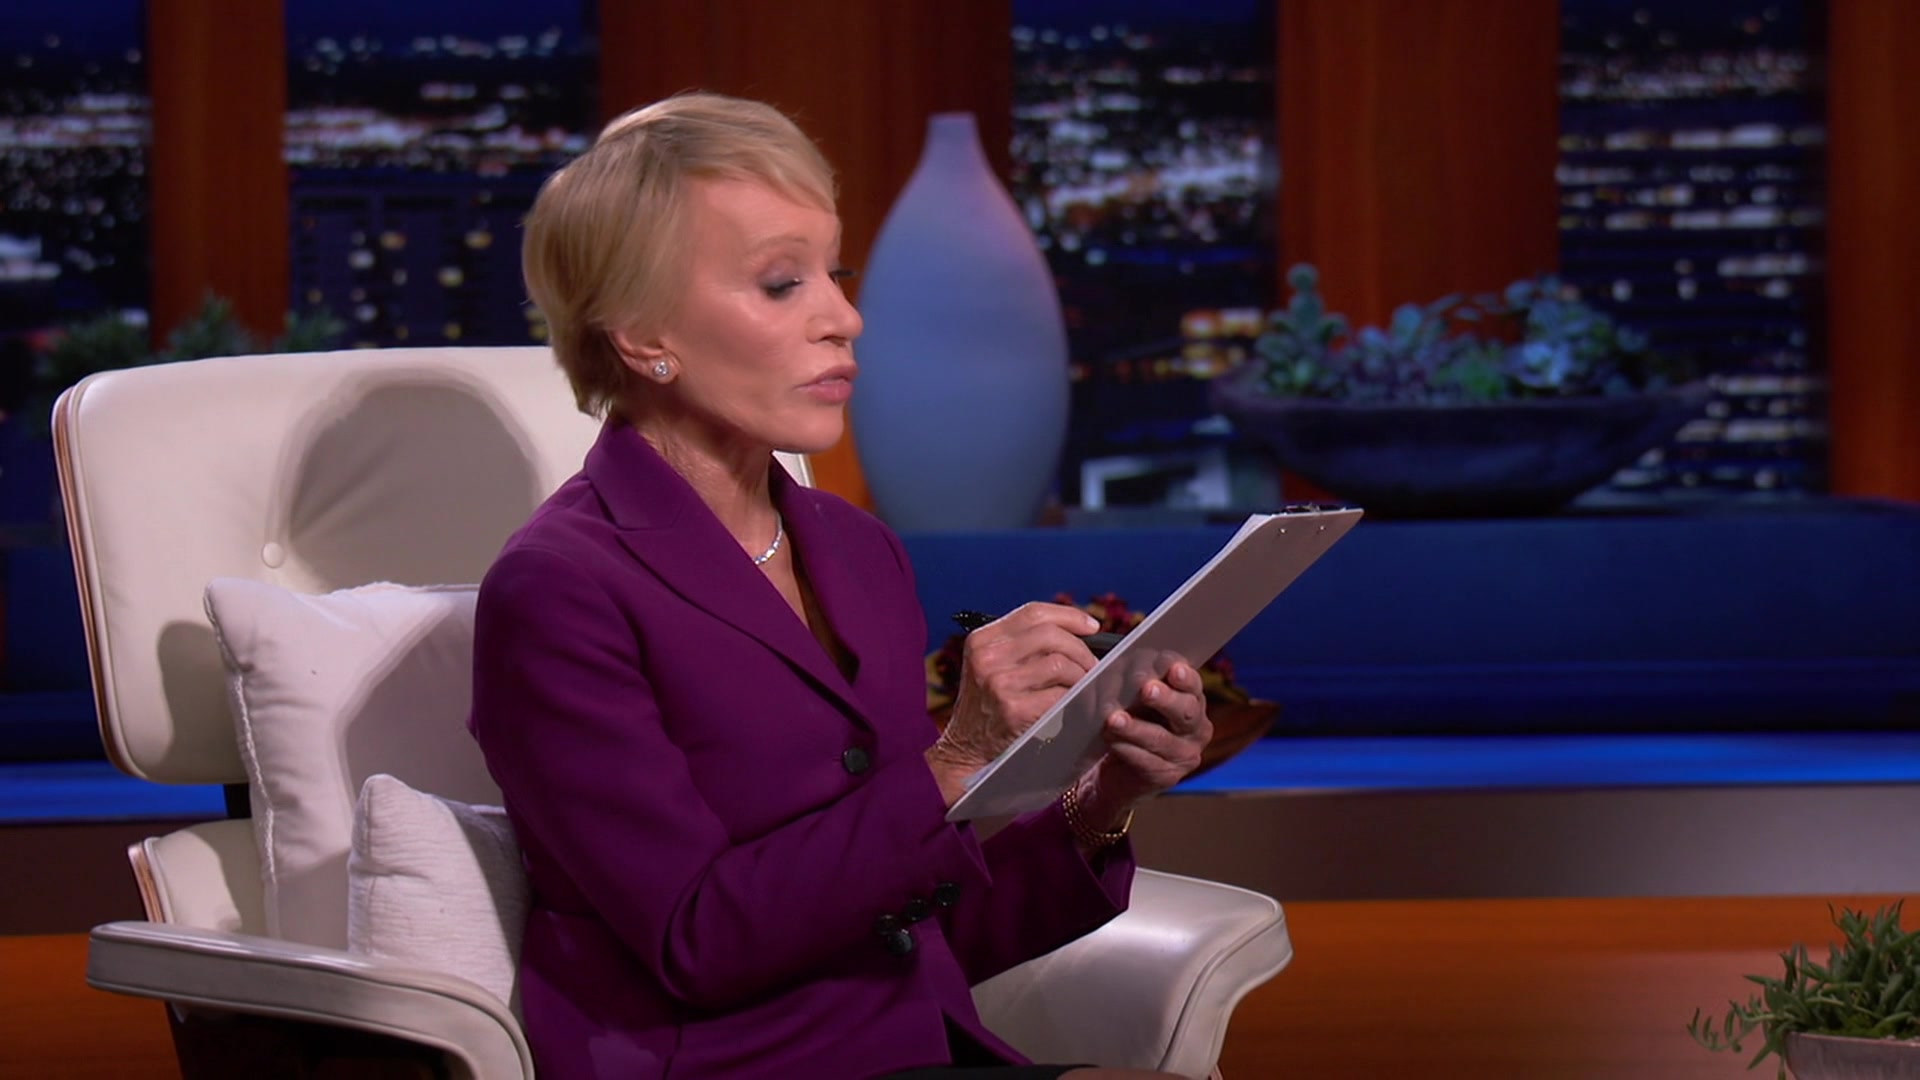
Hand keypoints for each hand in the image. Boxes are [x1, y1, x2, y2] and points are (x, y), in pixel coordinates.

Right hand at [926, 602, 1099, 803]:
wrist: (966, 749)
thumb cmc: (989, 705)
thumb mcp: (992, 666)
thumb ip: (1023, 645)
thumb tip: (1080, 631)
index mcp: (982, 639)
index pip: (1033, 612)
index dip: (1069, 616)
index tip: (1092, 627)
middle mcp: (987, 657)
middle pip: (1050, 635)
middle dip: (1081, 649)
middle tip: (1093, 666)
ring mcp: (998, 684)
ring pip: (1060, 664)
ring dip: (1082, 675)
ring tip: (1086, 686)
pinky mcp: (1013, 710)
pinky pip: (1060, 694)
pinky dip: (1076, 698)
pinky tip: (1077, 704)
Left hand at [1075, 657, 1211, 826]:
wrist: (1118, 771)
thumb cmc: (1131, 723)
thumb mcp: (1138, 702)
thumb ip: (1141, 686)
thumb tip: (1127, 666)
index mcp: (1193, 703)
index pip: (1194, 687)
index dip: (1186, 678)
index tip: (1173, 669)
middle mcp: (1197, 730)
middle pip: (1186, 712)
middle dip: (1166, 700)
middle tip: (1147, 689)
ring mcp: (1184, 756)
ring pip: (1161, 739)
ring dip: (1136, 728)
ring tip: (1115, 719)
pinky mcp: (1167, 776)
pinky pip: (1145, 761)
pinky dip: (1125, 748)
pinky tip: (1110, 738)